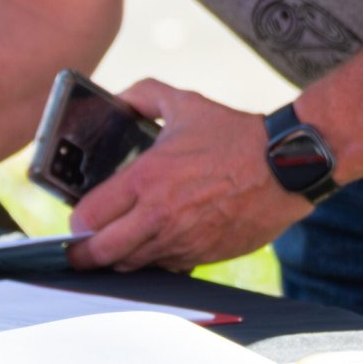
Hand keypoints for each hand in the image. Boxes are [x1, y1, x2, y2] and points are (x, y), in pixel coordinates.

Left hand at [66, 80, 308, 270]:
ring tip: (121, 243)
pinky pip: (164, 269)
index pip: (87, 217)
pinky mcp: (201, 256)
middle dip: (85, 253)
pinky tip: (159, 242)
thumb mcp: (187, 103)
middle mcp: (157, 216)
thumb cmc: (236, 135)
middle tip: (84, 247)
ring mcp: (180, 241)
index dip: (76, 222)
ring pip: (130, 266)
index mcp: (146, 179)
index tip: (79, 219)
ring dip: (120, 258)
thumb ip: (145, 95)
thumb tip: (119, 99)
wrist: (286, 167)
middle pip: (99, 254)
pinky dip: (155, 260)